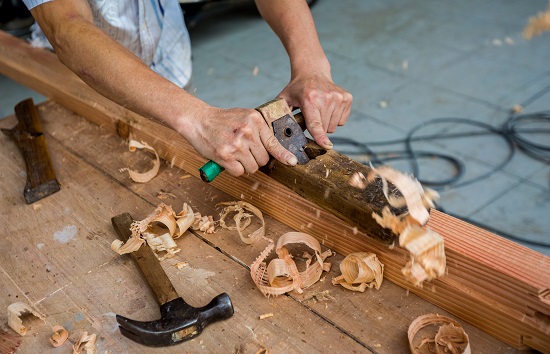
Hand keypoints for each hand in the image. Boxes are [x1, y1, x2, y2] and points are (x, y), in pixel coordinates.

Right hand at [182, 106, 297, 176]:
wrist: (198, 120)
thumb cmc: (222, 121)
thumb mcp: (244, 117)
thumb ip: (258, 130)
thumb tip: (274, 148)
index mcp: (255, 120)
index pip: (274, 142)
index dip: (284, 155)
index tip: (293, 162)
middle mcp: (247, 132)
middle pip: (264, 159)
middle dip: (255, 159)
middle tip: (244, 151)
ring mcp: (236, 144)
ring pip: (252, 168)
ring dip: (244, 165)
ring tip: (234, 153)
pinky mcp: (225, 156)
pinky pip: (239, 172)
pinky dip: (234, 169)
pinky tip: (227, 159)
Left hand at [278, 72, 351, 148]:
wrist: (313, 72)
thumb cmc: (297, 89)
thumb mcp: (284, 99)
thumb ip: (280, 115)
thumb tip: (274, 134)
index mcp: (309, 99)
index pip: (315, 123)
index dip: (320, 136)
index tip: (326, 146)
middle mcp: (326, 97)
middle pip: (324, 129)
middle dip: (317, 129)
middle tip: (311, 116)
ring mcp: (338, 97)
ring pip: (333, 127)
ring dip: (326, 124)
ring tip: (319, 111)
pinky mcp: (347, 98)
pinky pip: (342, 121)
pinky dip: (335, 119)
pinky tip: (328, 108)